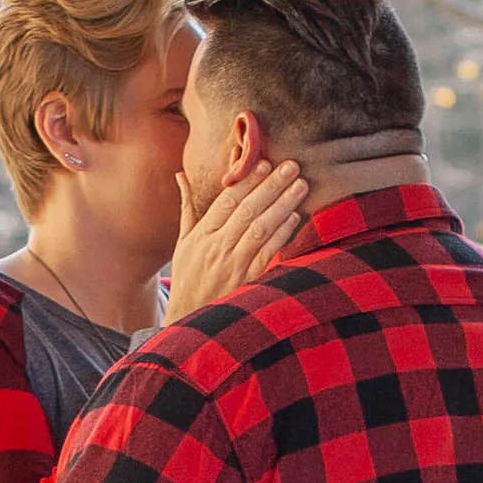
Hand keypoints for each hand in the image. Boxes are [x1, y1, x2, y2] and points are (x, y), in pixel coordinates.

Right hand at [159, 151, 312, 320]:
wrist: (188, 321)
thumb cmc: (188, 279)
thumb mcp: (182, 243)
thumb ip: (187, 208)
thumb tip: (181, 176)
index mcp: (201, 235)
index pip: (226, 201)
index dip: (247, 180)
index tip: (265, 162)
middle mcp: (216, 248)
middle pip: (247, 210)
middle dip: (271, 185)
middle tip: (292, 166)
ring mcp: (233, 266)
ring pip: (260, 229)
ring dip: (282, 205)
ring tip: (301, 185)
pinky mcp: (247, 282)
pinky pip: (267, 254)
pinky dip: (281, 235)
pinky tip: (295, 218)